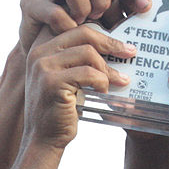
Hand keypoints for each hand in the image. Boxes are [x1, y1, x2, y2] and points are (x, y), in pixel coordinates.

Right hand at [22, 24, 131, 149]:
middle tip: (130, 53)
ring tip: (117, 82)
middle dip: (111, 43)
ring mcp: (43, 67)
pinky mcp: (52, 82)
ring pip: (88, 53)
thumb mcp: (64, 78)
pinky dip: (102, 82)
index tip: (120, 45)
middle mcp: (38, 53)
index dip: (101, 34)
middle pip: (83, 34)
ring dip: (107, 69)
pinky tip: (103, 92)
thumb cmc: (59, 110)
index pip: (76, 29)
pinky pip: (88, 74)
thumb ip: (76, 60)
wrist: (43, 139)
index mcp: (41, 48)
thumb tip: (111, 45)